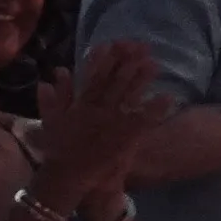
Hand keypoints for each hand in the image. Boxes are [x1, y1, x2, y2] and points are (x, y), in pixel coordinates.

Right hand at [48, 40, 175, 185]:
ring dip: (142, 79)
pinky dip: (155, 109)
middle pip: (114, 82)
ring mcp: (113, 124)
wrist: (68, 176)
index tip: (111, 43)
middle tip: (140, 46)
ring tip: (155, 62)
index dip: (102, 59)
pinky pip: (144, 121)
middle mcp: (97, 111)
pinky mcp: (126, 138)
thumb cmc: (60, 149)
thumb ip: (54, 96)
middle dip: (127, 63)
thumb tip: (59, 71)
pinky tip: (169, 96)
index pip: (92, 77)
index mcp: (80, 105)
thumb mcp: (51, 120)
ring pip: (129, 97)